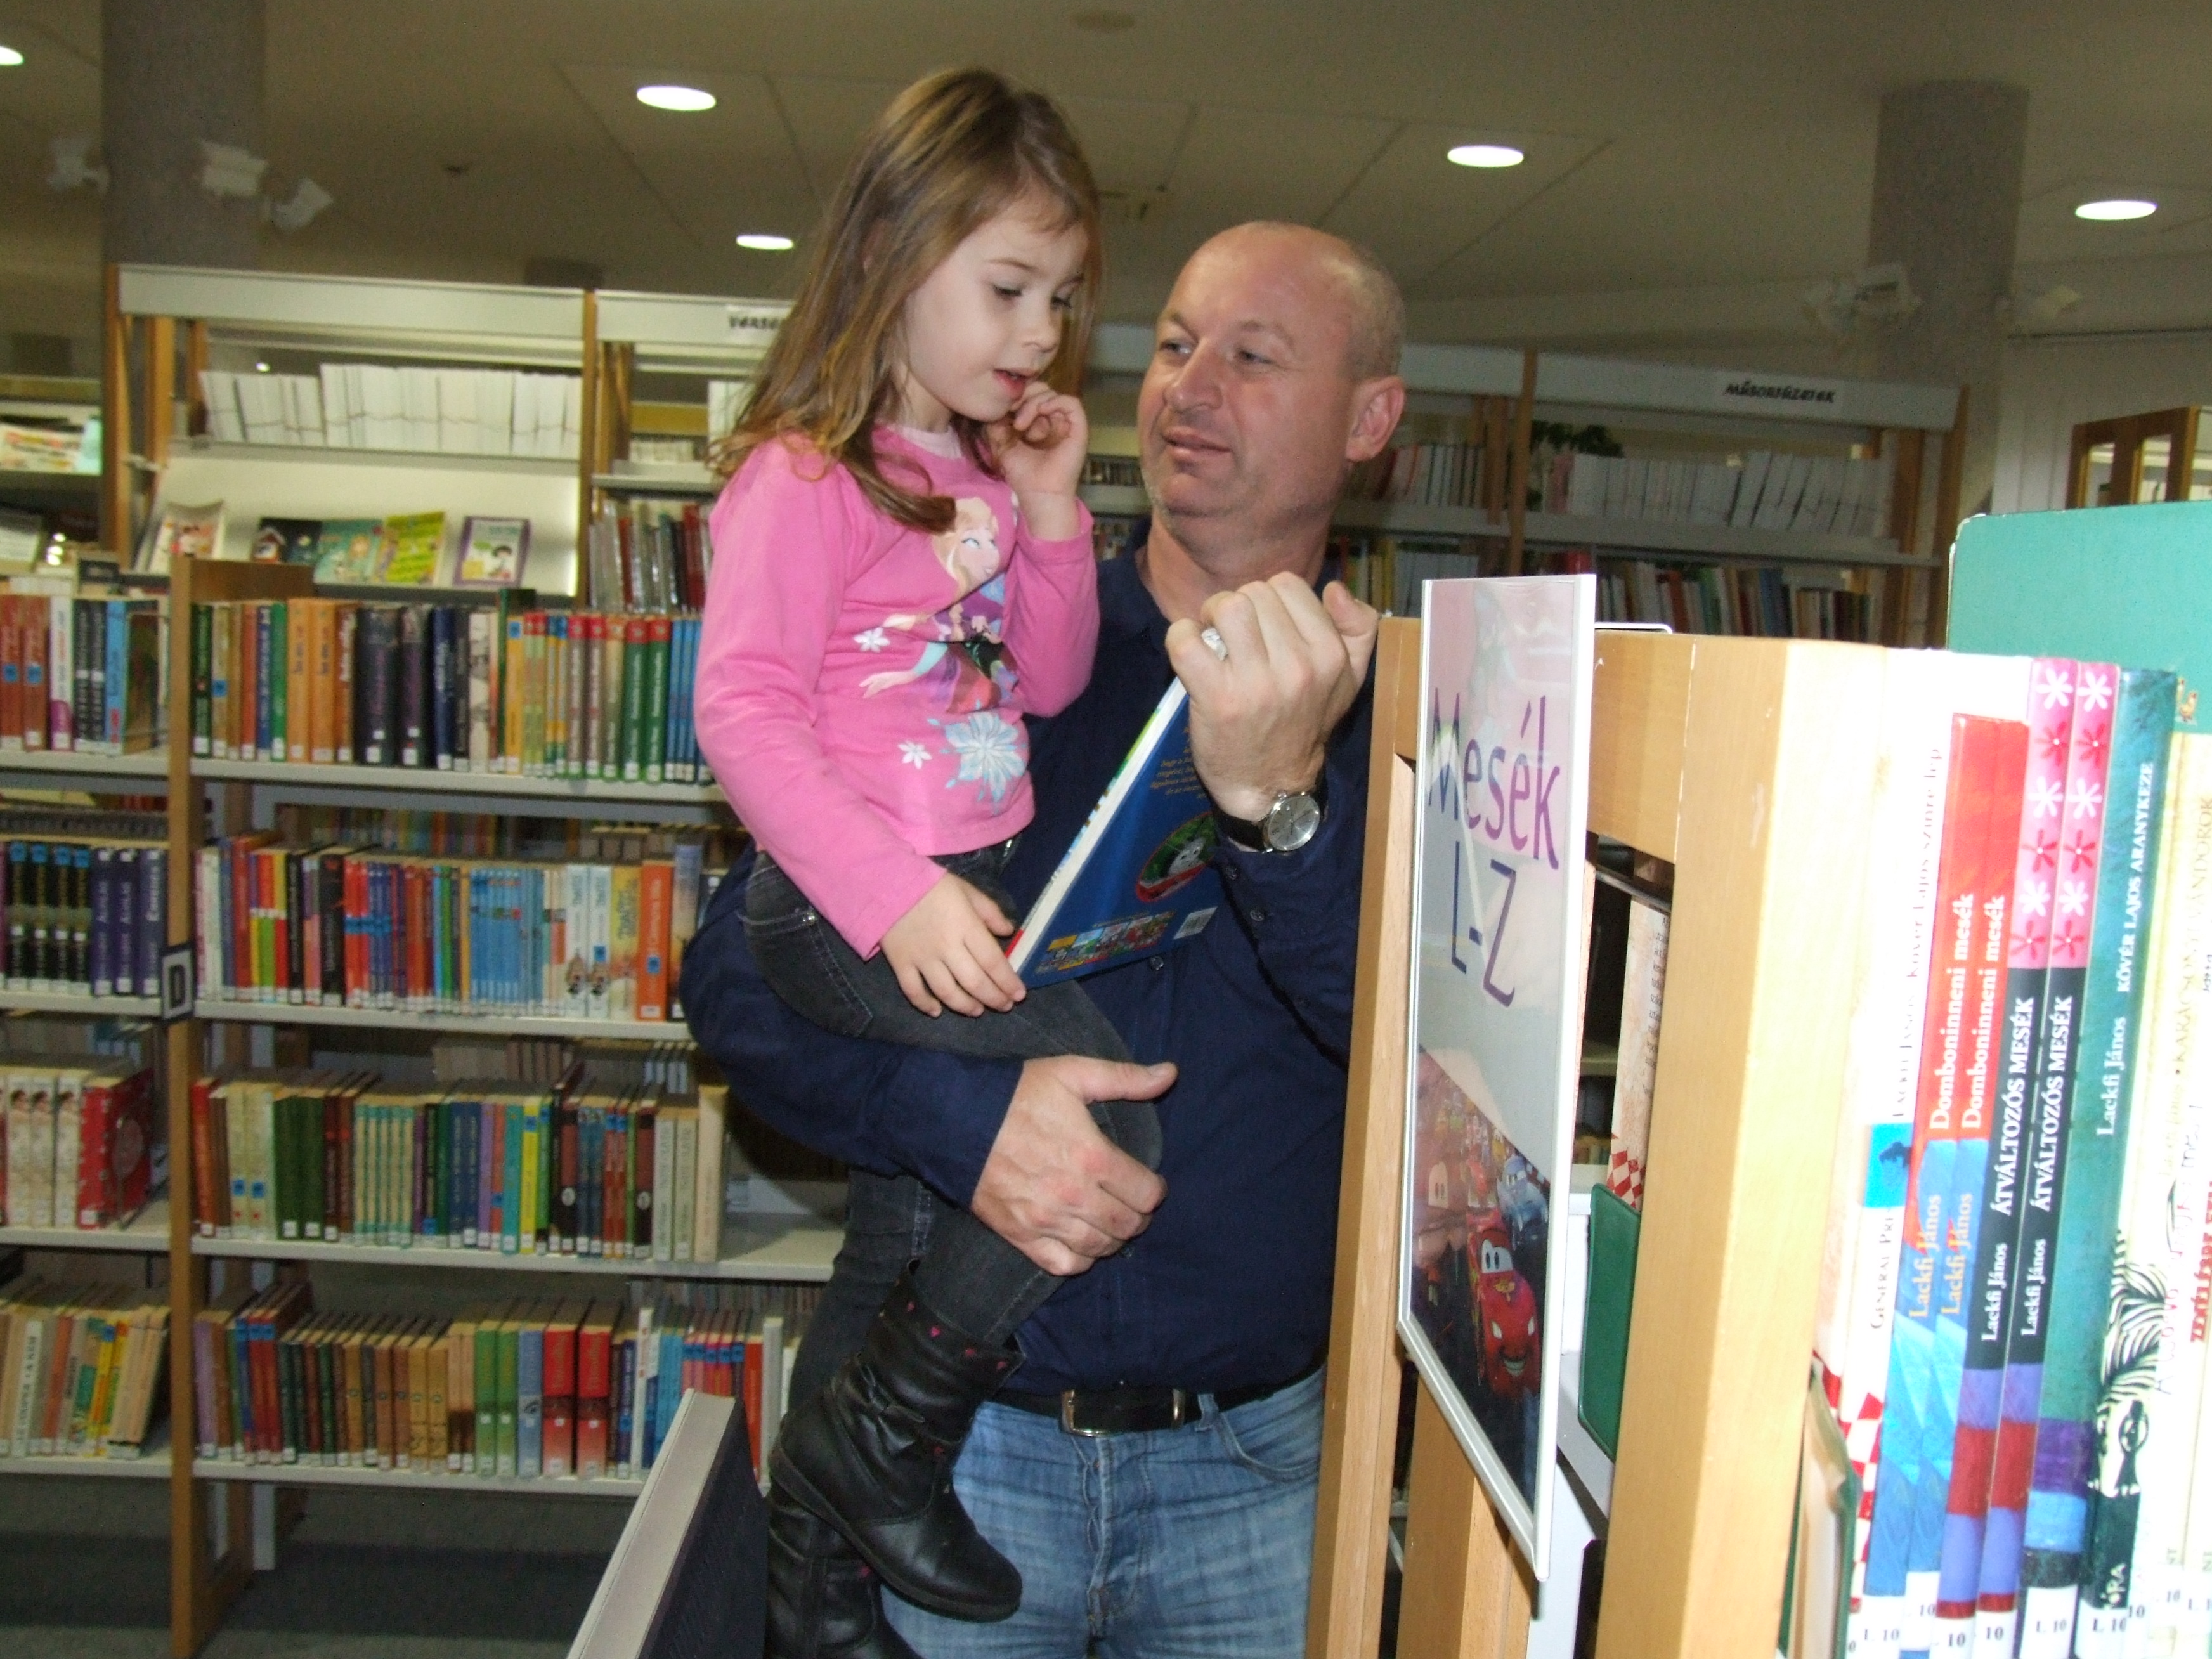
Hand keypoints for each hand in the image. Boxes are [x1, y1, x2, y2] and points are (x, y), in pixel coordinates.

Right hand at [880, 873, 1025, 1016]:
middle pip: (974, 982)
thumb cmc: (932, 885)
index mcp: (966, 927)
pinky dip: (924, 1004)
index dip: (1008, 982)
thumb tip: (1009, 931)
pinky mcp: (901, 963)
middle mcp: (947, 947)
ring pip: (947, 992)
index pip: (993, 962)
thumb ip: (990, 911)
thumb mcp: (967, 890)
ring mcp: (922, 958)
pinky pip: (913, 991)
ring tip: (978, 1011)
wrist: (886, 880)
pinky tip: (936, 1011)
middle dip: (993, 998)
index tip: (1019, 994)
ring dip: (965, 1006)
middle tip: (1005, 1006)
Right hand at [971, 1055, 1173, 1273]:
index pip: (1146, 1193)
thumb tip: (1170, 1073)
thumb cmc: (1016, 1093)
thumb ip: (1125, 1079)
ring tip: (1111, 1221)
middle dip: (1139, 1216)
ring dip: (1114, 1238)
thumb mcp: (1072, 1073)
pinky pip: (1063, 1264)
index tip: (1150, 1183)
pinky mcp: (1020, 1235)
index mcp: (1092, 1156)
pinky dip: (1081, 1259)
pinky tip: (1082, 1242)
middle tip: (1133, 1203)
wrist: (954, 1118)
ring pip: (1100, 1247)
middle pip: (1128, 1225)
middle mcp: (1074, 1195)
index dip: (1156, 1190)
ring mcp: (1046, 1219)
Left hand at [995, 381, 1087, 541]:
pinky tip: (1040, 414)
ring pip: (1052, 394)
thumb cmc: (1023, 475)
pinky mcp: (1078, 428)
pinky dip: (1053, 403)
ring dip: (1032, 405)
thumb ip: (997, 426)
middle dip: (1022, 397)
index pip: (1028, 394)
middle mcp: (1053, 420)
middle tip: (1011, 415)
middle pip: (1040, 388)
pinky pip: (1070, 402)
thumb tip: (993, 408)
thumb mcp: (1002, 445)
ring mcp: (1066, 423)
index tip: (1002, 410)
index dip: (1015, 396)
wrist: (1039, 494)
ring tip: (1022, 427)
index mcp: (1037, 422)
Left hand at [1166, 575, 1377, 821]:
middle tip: (1235, 637)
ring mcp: (1257, 683)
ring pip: (1225, 607)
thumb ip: (1359, 629)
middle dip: (1239, 607)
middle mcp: (1298, 666)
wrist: (1271, 784)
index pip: (1288, 585)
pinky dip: (1181, 637)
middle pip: (1254, 593)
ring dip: (1210, 617)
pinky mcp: (1217, 698)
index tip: (1263, 627)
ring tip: (1215, 641)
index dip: (1269, 599)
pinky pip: (1187, 640)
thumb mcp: (1349, 679)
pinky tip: (1191, 653)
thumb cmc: (1305, 724)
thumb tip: (1335, 589)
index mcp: (1330, 655)